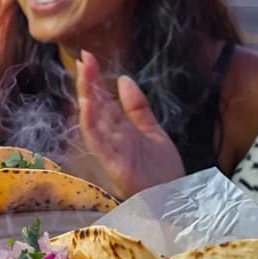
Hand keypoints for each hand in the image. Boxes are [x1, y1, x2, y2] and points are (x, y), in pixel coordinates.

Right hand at [76, 51, 183, 199]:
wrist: (175, 201)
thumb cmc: (163, 172)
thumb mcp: (153, 131)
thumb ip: (137, 107)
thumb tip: (123, 78)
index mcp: (121, 129)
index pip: (104, 100)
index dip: (95, 79)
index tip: (87, 58)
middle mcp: (113, 138)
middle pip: (97, 106)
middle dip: (88, 83)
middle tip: (82, 59)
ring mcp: (112, 150)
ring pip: (94, 121)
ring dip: (86, 98)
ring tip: (82, 76)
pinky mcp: (115, 164)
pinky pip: (99, 142)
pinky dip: (91, 124)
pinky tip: (87, 106)